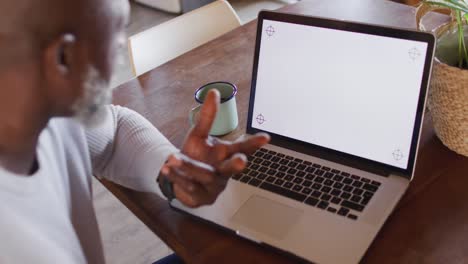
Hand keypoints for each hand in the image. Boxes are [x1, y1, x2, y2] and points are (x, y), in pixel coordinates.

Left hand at [160, 90, 269, 206]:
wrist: (182, 181)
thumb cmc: (197, 156)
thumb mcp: (199, 135)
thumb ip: (208, 116)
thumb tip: (214, 92)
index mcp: (227, 155)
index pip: (243, 148)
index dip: (254, 143)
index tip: (265, 138)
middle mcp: (224, 171)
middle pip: (232, 169)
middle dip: (237, 165)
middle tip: (242, 161)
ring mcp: (214, 186)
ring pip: (205, 176)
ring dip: (190, 167)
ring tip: (174, 157)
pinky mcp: (200, 197)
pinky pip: (190, 187)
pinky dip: (177, 177)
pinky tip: (167, 169)